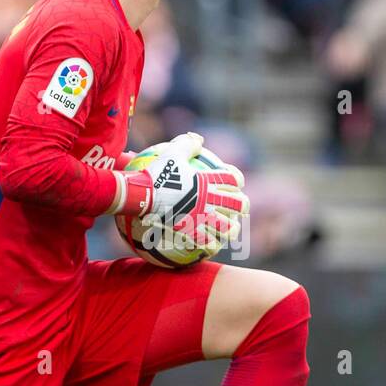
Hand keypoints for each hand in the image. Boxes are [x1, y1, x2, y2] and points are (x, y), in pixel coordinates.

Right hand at [116, 132, 248, 248]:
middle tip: (242, 207)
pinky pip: (206, 242)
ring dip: (232, 228)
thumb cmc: (157, 173)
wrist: (143, 195)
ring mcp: (202, 217)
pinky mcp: (191, 231)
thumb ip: (187, 145)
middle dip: (243, 205)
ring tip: (232, 229)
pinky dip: (211, 244)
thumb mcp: (172, 153)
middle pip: (237, 204)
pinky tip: (212, 246)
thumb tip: (199, 139)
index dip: (237, 179)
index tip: (237, 182)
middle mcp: (209, 200)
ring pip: (227, 227)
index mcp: (208, 181)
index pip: (232, 179)